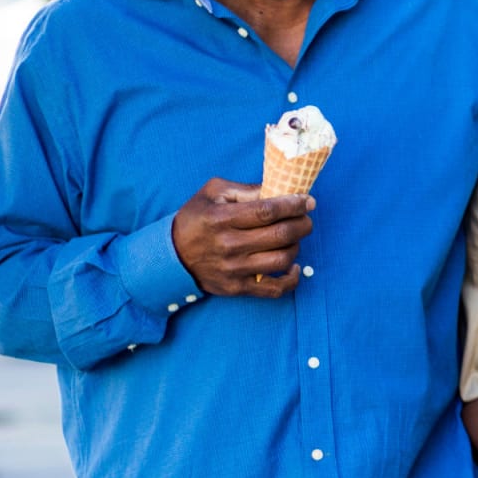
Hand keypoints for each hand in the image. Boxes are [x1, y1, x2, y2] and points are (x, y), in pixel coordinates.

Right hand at [171, 178, 313, 298]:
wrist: (170, 256)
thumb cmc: (195, 218)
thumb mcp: (213, 193)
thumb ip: (245, 189)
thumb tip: (278, 190)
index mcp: (222, 218)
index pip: (267, 211)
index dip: (293, 205)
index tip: (307, 201)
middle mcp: (228, 245)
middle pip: (280, 235)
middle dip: (302, 224)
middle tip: (305, 218)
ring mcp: (234, 269)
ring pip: (282, 259)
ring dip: (297, 246)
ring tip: (294, 237)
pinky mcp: (237, 288)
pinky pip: (275, 289)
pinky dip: (292, 279)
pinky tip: (293, 265)